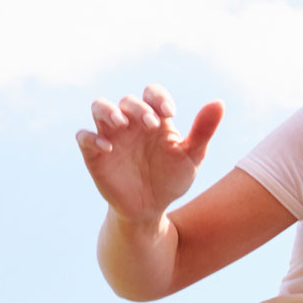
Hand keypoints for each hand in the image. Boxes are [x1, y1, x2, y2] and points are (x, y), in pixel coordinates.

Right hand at [77, 84, 222, 224]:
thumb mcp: (191, 157)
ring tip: (122, 123)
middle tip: (152, 125)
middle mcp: (130, 123)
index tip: (169, 113)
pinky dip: (91, 138)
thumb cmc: (171, 179)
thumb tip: (219, 103)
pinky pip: (84, 137)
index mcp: (154, 119)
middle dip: (138, 108)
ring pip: (99, 107)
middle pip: (127, 100)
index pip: (152, 94)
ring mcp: (110, 136)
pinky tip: (107, 148)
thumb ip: (203, 131)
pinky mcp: (94, 154)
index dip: (158, 97)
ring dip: (108, 110)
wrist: (151, 208)